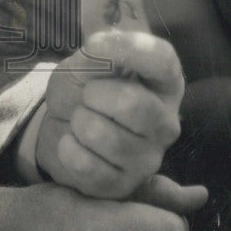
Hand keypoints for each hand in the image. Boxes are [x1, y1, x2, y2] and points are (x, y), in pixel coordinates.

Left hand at [37, 31, 184, 199]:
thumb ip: (99, 50)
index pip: (162, 60)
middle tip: (87, 97)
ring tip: (81, 121)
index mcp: (166, 83)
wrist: (64, 128)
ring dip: (78, 123)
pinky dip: (68, 149)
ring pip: (103, 135)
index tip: (96, 44)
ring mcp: (149, 158)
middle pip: (132, 104)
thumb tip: (101, 45)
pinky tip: (74, 144)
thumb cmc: (86, 89)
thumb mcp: (90, 61)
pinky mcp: (124, 185)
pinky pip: (86, 165)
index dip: (129, 49)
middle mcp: (167, 122)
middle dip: (93, 96)